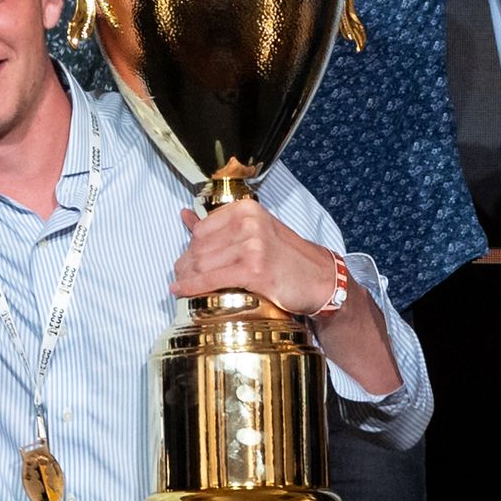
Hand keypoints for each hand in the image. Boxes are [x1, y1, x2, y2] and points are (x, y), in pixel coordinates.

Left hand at [170, 200, 337, 315]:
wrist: (320, 279)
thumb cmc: (286, 257)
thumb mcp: (255, 231)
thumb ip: (219, 224)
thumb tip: (185, 215)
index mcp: (246, 210)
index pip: (201, 229)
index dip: (190, 248)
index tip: (187, 260)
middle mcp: (249, 223)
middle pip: (199, 246)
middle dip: (186, 264)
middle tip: (182, 276)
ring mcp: (253, 246)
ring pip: (202, 263)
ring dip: (187, 277)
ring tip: (182, 285)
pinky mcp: (254, 270)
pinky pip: (211, 279)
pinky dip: (191, 286)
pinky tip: (180, 290)